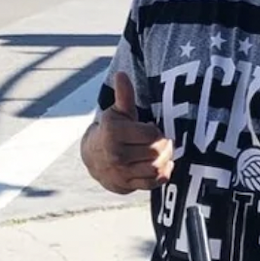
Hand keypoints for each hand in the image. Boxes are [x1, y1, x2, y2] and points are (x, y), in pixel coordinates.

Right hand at [87, 72, 172, 194]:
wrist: (94, 158)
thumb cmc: (111, 130)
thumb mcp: (117, 112)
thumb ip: (124, 95)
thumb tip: (121, 74)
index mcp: (114, 132)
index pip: (151, 134)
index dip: (156, 131)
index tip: (150, 128)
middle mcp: (116, 154)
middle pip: (155, 152)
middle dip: (164, 146)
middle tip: (162, 141)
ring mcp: (121, 172)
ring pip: (155, 168)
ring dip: (165, 160)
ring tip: (162, 153)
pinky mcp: (127, 185)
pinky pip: (153, 183)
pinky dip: (162, 175)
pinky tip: (162, 166)